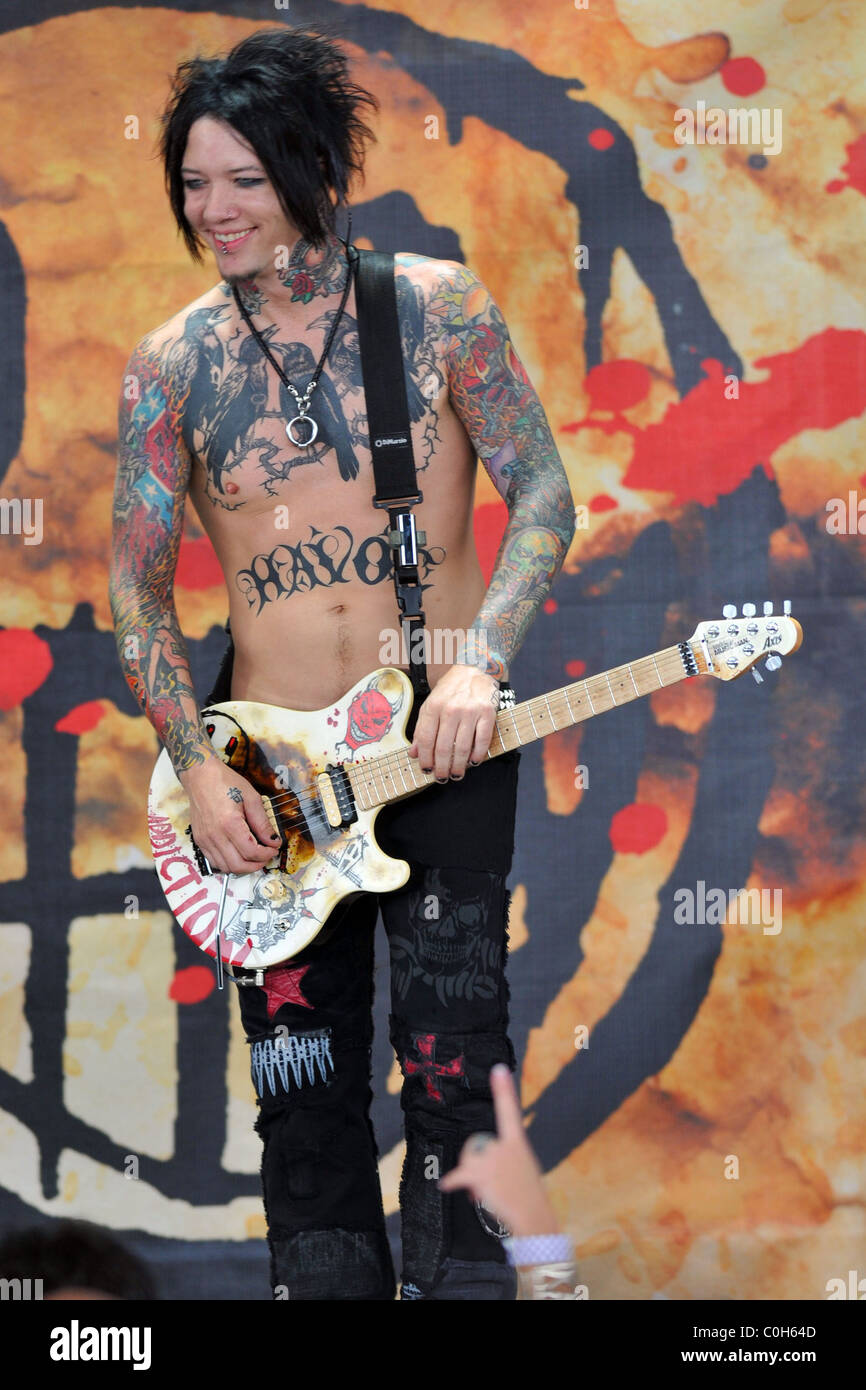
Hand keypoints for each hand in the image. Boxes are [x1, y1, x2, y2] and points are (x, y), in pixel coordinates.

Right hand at [178, 756, 280, 874]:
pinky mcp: (199, 840)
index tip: (274, 848)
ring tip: (254, 857)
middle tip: (266, 856)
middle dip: (257, 865)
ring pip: (225, 867)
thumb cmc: (225, 782)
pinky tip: (238, 854)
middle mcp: (214, 835)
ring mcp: (204, 840)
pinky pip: (214, 861)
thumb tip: (273, 841)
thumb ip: (263, 823)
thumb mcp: (251, 798)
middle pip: (238, 865)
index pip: (251, 852)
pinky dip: (229, 863)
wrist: (200, 776)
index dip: (267, 854)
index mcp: (229, 823)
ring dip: (243, 867)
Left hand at [409, 663, 499, 780]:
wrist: (474, 668)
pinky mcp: (488, 713)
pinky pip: (483, 740)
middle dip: (442, 767)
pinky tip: (474, 762)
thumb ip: (421, 729)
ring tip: (456, 774)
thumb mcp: (430, 704)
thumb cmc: (451, 689)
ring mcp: (470, 712)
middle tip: (442, 778)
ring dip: (459, 766)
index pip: (426, 740)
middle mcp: (451, 710)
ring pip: (463, 747)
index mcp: (433, 707)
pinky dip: (478, 755)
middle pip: (444, 747)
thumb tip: (414, 753)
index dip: (425, 759)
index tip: (426, 770)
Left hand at [438, 1064, 559, 1237]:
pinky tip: (446, 1184)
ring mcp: (492, 1158)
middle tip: (492, 1181)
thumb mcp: (524, 1166)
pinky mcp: (481, 1174)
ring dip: (472, 1178)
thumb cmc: (529, 1193)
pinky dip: (452, 1181)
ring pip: (469, 1162)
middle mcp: (503, 1145)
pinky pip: (460, 1175)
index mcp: (517, 1141)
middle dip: (478, 1164)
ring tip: (485, 1191)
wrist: (533, 1215)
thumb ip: (507, 1155)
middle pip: (476, 1147)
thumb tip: (485, 1160)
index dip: (503, 1089)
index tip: (498, 1069)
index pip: (509, 1110)